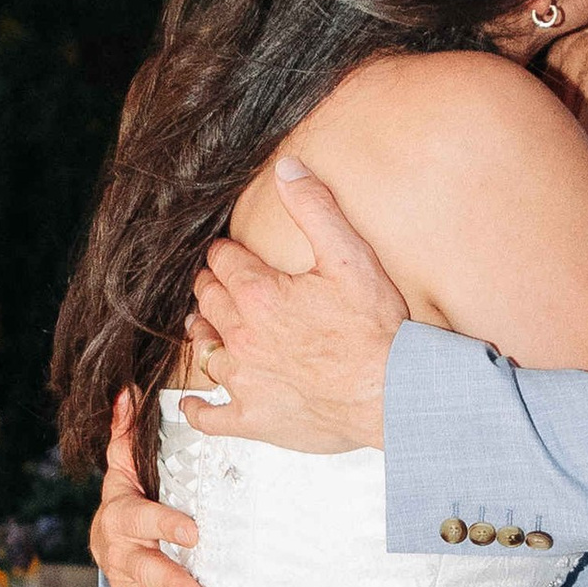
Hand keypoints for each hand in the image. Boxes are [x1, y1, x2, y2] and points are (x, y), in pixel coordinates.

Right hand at [90, 388, 204, 586]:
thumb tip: (128, 388)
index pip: (138, 518)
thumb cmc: (132, 500)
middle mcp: (118, 553)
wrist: (111, 539)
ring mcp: (122, 586)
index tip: (195, 533)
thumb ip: (128, 435)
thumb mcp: (129, 468)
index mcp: (120, 515)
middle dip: (169, 583)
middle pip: (140, 569)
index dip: (164, 525)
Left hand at [186, 156, 406, 453]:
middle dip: (210, 288)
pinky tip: (195, 403)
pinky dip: (198, 409)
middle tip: (215, 284)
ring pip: (205, 351)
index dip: (225, 254)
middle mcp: (243, 337)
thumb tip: (288, 168)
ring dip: (203, 335)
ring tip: (206, 328)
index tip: (228, 254)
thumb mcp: (350, 256)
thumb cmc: (376, 331)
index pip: (225, 262)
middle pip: (209, 302)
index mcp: (260, 294)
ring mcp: (245, 381)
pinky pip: (210, 417)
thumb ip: (315, 208)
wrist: (392, 394)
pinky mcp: (253, 419)